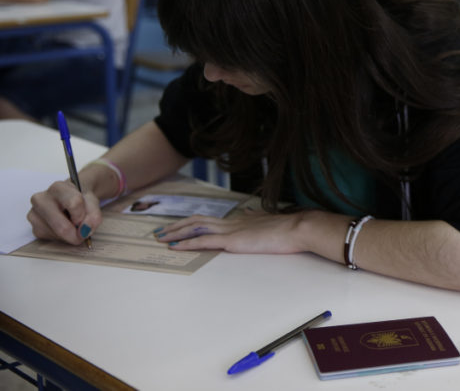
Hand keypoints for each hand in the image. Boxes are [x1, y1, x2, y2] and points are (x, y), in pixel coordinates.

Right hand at [28, 180, 102, 244]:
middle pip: (61, 226)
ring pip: (57, 234)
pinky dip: (63, 237)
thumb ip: (94, 215)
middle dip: (76, 232)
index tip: (85, 216)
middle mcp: (41, 199)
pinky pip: (52, 239)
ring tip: (70, 222)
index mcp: (57, 188)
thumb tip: (85, 230)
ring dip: (70, 234)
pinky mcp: (34, 228)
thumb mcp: (92, 202)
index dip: (83, 215)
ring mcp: (34, 214)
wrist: (72, 199)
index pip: (73, 203)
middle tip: (82, 229)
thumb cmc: (81, 199)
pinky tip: (63, 226)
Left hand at [154, 209, 314, 253]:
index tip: (180, 226)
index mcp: (241, 219)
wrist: (297, 228)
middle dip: (177, 225)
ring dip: (176, 233)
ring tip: (161, 238)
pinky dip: (187, 243)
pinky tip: (175, 247)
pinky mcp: (232, 241)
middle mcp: (232, 222)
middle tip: (161, 231)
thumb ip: (258, 220)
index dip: (193, 222)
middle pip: (197, 219)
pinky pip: (204, 241)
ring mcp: (231, 230)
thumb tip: (252, 215)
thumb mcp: (270, 223)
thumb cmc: (289, 230)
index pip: (211, 219)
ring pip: (196, 227)